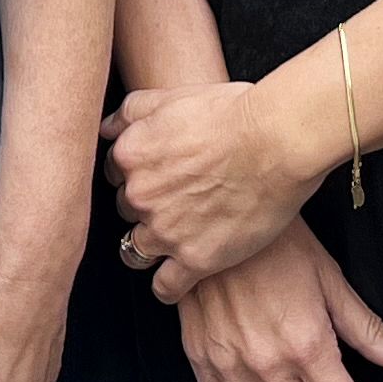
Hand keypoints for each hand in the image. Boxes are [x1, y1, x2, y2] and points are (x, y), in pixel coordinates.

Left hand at [106, 77, 318, 292]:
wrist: (275, 141)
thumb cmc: (232, 112)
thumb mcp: (172, 95)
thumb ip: (132, 111)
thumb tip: (107, 129)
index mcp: (131, 155)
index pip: (114, 174)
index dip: (135, 174)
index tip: (156, 176)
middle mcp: (140, 196)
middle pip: (126, 210)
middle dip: (146, 207)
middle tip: (177, 200)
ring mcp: (165, 231)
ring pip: (136, 251)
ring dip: (150, 246)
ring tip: (173, 240)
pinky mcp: (195, 259)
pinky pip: (165, 286)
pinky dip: (167, 286)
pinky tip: (177, 279)